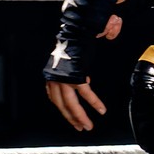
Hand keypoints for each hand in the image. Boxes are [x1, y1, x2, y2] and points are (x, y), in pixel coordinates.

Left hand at [42, 0, 124, 122]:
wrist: (77, 25)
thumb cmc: (77, 37)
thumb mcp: (74, 56)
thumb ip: (78, 68)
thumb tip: (86, 77)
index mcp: (52, 73)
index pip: (54, 97)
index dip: (64, 107)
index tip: (73, 114)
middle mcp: (54, 77)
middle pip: (61, 104)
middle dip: (72, 118)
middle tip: (81, 127)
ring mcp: (63, 77)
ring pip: (71, 104)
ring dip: (81, 117)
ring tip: (88, 126)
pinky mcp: (75, 75)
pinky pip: (84, 94)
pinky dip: (93, 103)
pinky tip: (101, 111)